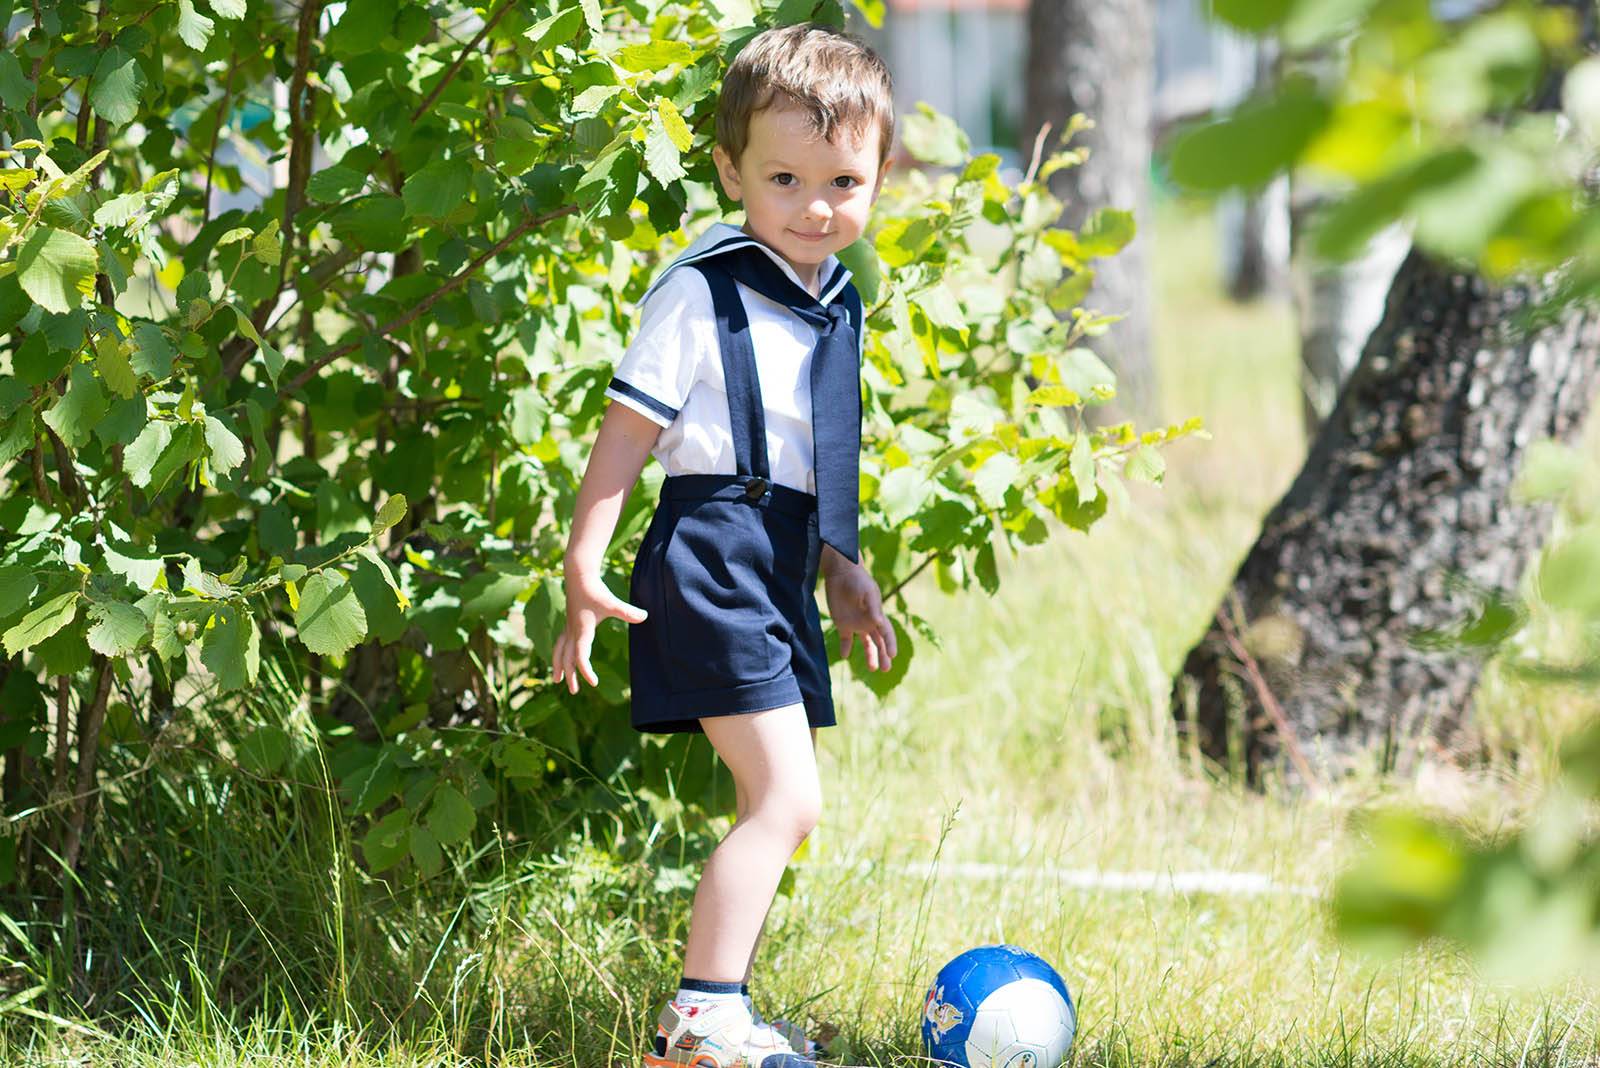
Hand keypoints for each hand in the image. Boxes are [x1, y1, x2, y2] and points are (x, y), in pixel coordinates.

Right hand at [552, 570, 647, 693]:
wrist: (579, 575)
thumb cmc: (595, 590)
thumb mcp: (612, 603)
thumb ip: (627, 611)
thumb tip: (644, 616)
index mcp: (581, 631)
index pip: (580, 657)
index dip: (585, 671)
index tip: (594, 683)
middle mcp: (572, 631)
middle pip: (567, 658)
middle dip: (570, 675)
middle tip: (575, 691)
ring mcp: (569, 627)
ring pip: (559, 651)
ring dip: (558, 666)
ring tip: (557, 680)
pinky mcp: (569, 622)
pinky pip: (561, 643)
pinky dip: (559, 654)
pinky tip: (562, 658)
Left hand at [822, 551, 896, 670]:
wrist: (841, 573)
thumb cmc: (858, 580)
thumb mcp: (868, 592)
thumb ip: (873, 607)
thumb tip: (878, 622)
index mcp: (878, 616)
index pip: (887, 634)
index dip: (890, 644)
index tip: (892, 655)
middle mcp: (869, 622)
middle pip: (879, 643)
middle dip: (883, 656)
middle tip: (886, 669)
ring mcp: (856, 624)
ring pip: (865, 644)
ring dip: (869, 656)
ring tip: (872, 669)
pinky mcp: (842, 624)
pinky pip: (846, 640)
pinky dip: (845, 648)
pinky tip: (844, 655)